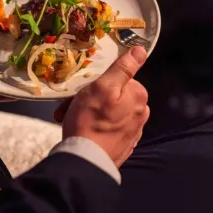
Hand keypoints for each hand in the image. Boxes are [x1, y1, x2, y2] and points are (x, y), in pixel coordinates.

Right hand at [54, 47, 149, 166]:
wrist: (85, 161)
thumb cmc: (90, 120)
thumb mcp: (103, 87)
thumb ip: (123, 68)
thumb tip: (142, 50)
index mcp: (138, 96)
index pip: (118, 78)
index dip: (98, 82)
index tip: (82, 90)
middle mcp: (140, 113)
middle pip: (113, 96)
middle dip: (91, 98)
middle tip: (71, 106)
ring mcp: (132, 131)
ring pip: (109, 112)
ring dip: (90, 112)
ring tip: (71, 119)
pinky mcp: (123, 145)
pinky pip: (108, 129)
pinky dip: (95, 127)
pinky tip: (83, 131)